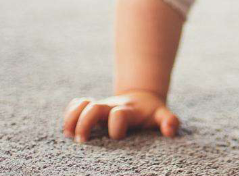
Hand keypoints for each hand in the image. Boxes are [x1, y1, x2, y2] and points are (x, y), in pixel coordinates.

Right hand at [62, 90, 179, 142]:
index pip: (119, 114)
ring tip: (69, 135)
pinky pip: (75, 105)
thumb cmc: (151, 112)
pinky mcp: (90, 107)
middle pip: (94, 108)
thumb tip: (170, 130)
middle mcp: (111, 107)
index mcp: (129, 111)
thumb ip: (169, 121)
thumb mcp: (162, 115)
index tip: (118, 138)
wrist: (142, 97)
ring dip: (72, 118)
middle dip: (86, 123)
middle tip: (83, 141)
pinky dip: (68, 114)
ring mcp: (100, 106)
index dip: (117, 126)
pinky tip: (68, 129)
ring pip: (81, 104)